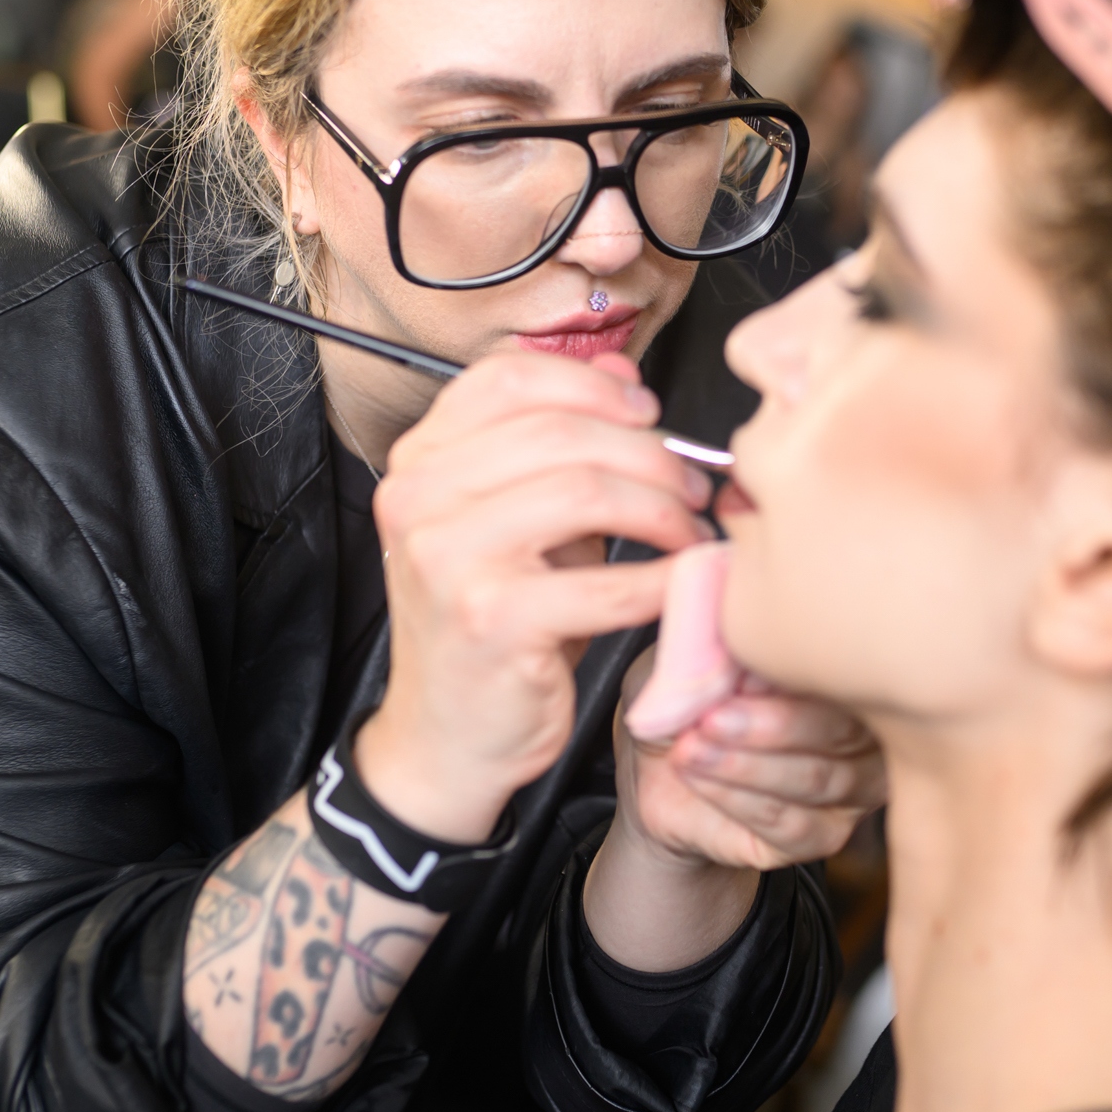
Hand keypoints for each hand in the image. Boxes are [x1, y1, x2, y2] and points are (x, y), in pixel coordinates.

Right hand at [354, 352, 711, 844]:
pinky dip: (662, 579)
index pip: (510, 378)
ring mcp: (449, 558)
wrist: (445, 740)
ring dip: (662, 508)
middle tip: (692, 487)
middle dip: (649, 452)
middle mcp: (419, 498)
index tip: (648, 415)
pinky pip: (606, 582)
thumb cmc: (492, 624)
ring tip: (689, 531)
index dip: (595, 388)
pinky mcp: (492, 620)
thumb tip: (620, 372)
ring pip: (586, 489)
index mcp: (421, 460)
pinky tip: (681, 582)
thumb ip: (559, 443)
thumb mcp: (516, 519)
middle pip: (561, 429)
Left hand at [615, 655, 884, 872]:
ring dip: (745, 764)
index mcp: (847, 671)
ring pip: (817, 779)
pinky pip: (792, 824)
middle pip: (843, 729)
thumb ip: (720, 644)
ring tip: (691, 747)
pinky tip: (696, 774)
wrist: (660, 768)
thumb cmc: (690, 698)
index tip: (737, 661)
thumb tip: (737, 643)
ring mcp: (852, 788)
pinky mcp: (823, 835)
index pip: (847, 666)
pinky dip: (736, 798)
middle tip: (713, 717)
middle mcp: (866, 730)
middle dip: (773, 724)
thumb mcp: (690, 655)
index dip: (793, 666)